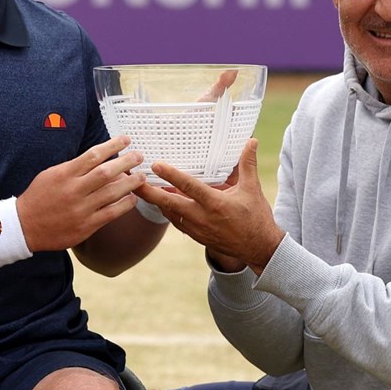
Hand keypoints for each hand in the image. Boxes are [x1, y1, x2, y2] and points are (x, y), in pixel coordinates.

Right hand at [16, 135, 146, 250]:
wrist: (24, 227)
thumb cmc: (38, 198)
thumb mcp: (51, 175)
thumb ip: (73, 167)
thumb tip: (97, 158)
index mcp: (64, 174)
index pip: (93, 155)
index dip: (112, 145)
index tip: (126, 140)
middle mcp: (74, 190)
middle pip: (106, 172)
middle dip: (126, 162)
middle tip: (139, 156)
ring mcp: (81, 209)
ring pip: (112, 192)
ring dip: (130, 183)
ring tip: (141, 176)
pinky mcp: (86, 226)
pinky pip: (111, 213)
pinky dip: (124, 204)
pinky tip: (132, 198)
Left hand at [139, 138, 282, 271]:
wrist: (258, 248)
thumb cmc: (256, 217)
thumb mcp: (253, 189)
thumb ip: (248, 164)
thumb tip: (251, 141)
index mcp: (215, 203)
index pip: (189, 186)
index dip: (171, 175)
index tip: (156, 165)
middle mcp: (202, 217)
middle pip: (168, 204)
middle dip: (148, 192)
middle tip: (132, 180)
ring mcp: (197, 229)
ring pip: (169, 214)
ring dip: (154, 202)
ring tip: (139, 188)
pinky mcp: (196, 236)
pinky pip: (176, 222)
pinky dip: (166, 212)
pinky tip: (159, 203)